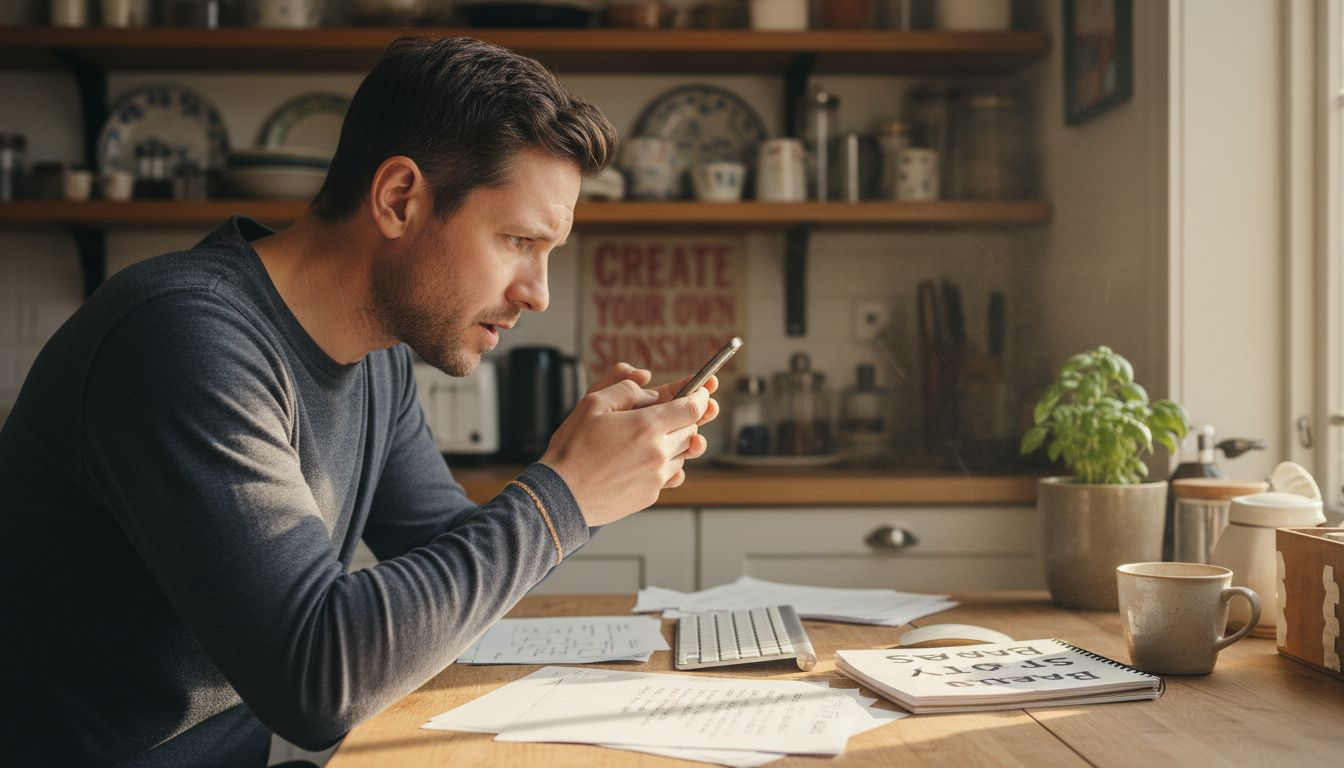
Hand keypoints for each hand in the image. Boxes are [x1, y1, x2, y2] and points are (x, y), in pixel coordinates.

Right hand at [540, 368, 716, 526]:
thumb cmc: (573, 449)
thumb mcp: (593, 404)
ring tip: (648, 439)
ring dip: (674, 443)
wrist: (561, 496)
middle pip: (691, 430)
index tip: (701, 391)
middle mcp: (659, 452)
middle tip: (668, 413)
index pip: (692, 408)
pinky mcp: (651, 495)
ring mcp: (657, 476)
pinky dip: (665, 465)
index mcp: (647, 426)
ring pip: (683, 454)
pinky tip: (644, 461)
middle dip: (685, 419)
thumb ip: (625, 388)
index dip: (701, 396)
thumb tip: (648, 387)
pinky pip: (671, 475)